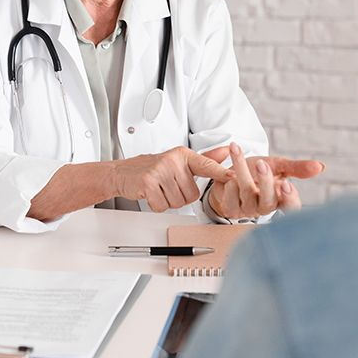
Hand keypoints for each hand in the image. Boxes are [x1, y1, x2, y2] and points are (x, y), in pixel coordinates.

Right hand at [113, 145, 235, 212]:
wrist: (124, 172)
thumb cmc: (154, 167)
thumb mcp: (181, 160)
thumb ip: (206, 159)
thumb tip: (226, 152)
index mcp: (184, 155)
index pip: (206, 165)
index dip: (220, 172)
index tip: (233, 176)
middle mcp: (173, 160)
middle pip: (191, 195)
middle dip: (180, 196)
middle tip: (168, 186)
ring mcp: (160, 170)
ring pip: (178, 202)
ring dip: (168, 201)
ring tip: (160, 189)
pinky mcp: (148, 182)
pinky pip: (162, 205)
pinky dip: (157, 205)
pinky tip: (152, 194)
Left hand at [207, 143, 324, 218]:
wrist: (230, 175)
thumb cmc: (257, 172)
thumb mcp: (278, 166)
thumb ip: (298, 168)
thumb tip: (321, 167)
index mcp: (280, 198)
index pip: (291, 207)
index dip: (290, 199)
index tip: (287, 184)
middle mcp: (265, 207)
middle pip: (268, 200)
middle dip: (265, 181)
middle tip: (263, 163)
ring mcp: (247, 209)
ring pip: (246, 191)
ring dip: (241, 169)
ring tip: (236, 148)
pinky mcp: (231, 208)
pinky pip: (230, 195)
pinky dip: (229, 179)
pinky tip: (229, 171)